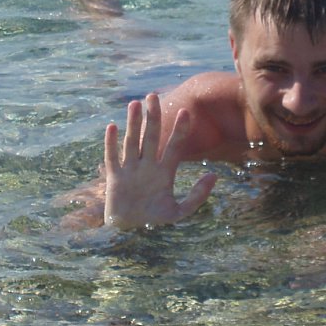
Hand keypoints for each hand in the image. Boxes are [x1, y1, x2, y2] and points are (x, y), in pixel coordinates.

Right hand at [102, 93, 217, 229]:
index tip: (186, 111)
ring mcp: (131, 169)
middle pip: (151, 136)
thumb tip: (214, 176)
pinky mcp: (115, 177)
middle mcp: (148, 165)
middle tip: (153, 96)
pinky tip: (112, 126)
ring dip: (133, 123)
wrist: (130, 230)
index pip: (174, 146)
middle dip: (153, 117)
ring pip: (133, 141)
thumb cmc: (154, 219)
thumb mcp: (179, 211)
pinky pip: (112, 157)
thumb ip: (197, 196)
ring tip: (135, 104)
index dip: (180, 129)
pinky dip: (111, 143)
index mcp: (165, 171)